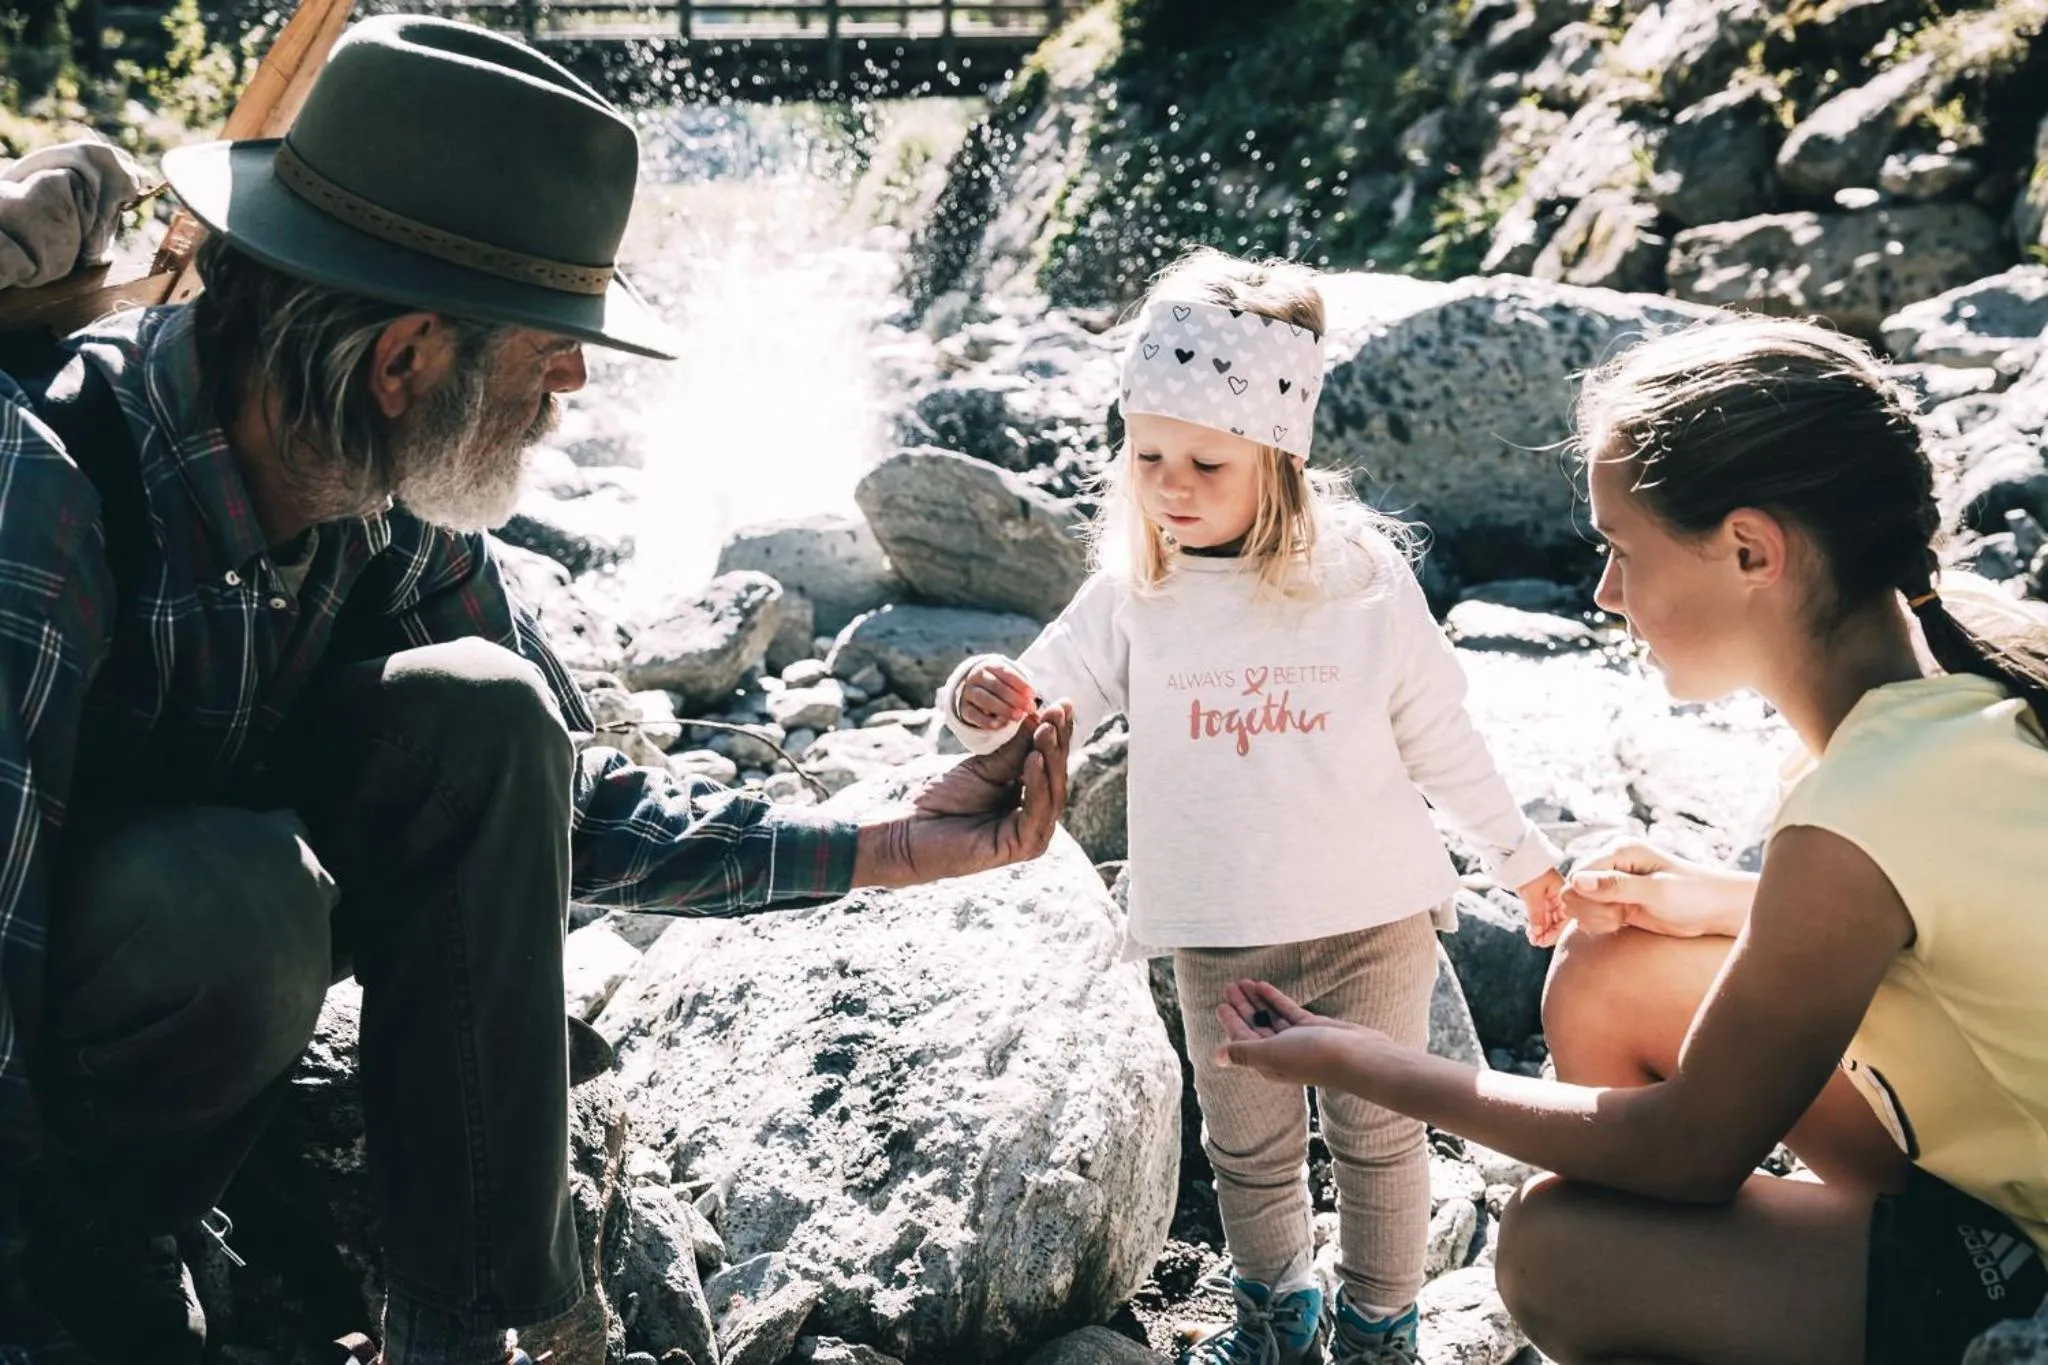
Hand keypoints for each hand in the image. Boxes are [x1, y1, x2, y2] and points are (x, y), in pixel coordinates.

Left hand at [854, 701, 1074, 885]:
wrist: (913, 830)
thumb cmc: (945, 799)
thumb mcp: (984, 767)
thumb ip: (1014, 749)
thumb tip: (1040, 716)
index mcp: (1029, 798)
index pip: (1050, 763)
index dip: (1057, 734)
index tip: (1062, 702)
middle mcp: (1036, 817)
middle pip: (1055, 777)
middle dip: (1057, 742)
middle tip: (1057, 711)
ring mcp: (1031, 835)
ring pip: (1052, 794)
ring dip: (1050, 758)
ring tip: (1046, 729)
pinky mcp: (1021, 847)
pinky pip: (1036, 813)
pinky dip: (1037, 784)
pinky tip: (1034, 758)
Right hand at [954, 658, 1035, 730]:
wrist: (972, 692)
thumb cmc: (999, 687)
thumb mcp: (1008, 683)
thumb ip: (1021, 692)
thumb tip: (1037, 708)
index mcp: (989, 666)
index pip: (1005, 673)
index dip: (1020, 684)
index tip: (1033, 695)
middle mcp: (976, 677)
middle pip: (995, 686)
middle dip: (1014, 698)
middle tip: (1030, 708)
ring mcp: (968, 693)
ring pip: (984, 699)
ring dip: (1003, 708)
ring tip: (1018, 717)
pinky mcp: (964, 709)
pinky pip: (974, 715)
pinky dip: (987, 721)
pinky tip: (1000, 725)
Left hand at [1210, 979, 1394, 1087]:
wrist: (1359, 1057)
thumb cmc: (1314, 1057)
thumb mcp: (1272, 1054)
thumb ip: (1244, 1052)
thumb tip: (1215, 1058)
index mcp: (1268, 1063)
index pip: (1243, 1040)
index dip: (1231, 1022)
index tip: (1221, 1003)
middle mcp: (1281, 1053)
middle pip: (1255, 1027)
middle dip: (1242, 1007)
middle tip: (1230, 985)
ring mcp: (1298, 1040)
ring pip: (1271, 1017)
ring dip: (1257, 1000)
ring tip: (1244, 981)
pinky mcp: (1314, 1028)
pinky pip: (1288, 1011)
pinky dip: (1276, 999)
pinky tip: (1264, 986)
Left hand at [1518, 867, 1567, 947]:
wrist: (1514, 855)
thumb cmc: (1527, 870)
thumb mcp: (1532, 893)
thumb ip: (1537, 913)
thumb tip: (1539, 933)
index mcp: (1564, 892)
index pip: (1566, 917)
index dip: (1556, 931)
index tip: (1544, 941)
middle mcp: (1559, 896)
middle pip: (1558, 920)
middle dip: (1547, 933)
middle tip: (1536, 943)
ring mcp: (1549, 897)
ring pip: (1549, 919)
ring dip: (1541, 931)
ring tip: (1532, 940)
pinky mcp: (1539, 897)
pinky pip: (1541, 915)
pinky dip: (1536, 924)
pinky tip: (1531, 933)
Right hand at [1561, 838, 1753, 939]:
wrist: (1718, 911)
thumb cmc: (1694, 897)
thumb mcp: (1656, 892)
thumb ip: (1615, 886)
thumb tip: (1575, 881)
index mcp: (1620, 850)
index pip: (1577, 875)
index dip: (1587, 899)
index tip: (1615, 912)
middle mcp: (1613, 863)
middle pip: (1573, 889)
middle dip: (1591, 909)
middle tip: (1619, 917)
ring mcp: (1613, 882)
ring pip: (1579, 903)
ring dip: (1595, 917)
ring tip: (1622, 920)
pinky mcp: (1616, 899)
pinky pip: (1590, 912)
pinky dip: (1599, 922)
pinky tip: (1620, 924)